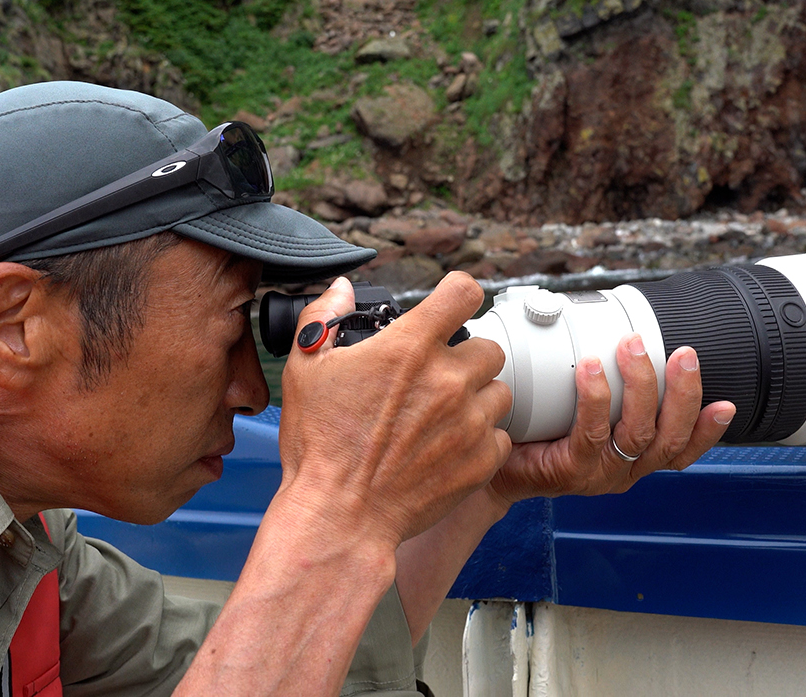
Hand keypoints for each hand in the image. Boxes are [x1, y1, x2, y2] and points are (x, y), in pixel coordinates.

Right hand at [273, 273, 513, 551]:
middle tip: (438, 380)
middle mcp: (448, 379)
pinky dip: (481, 440)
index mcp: (410, 347)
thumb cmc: (320, 445)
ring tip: (445, 417)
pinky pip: (500, 437)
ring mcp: (469, 421)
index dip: (458, 294)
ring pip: (500, 392)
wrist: (340, 515)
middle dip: (466, 359)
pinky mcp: (481, 460)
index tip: (452, 306)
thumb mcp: (305, 370)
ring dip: (479, 399)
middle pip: (489, 347)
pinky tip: (449, 448)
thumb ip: (322, 318)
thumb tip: (341, 289)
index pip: (464, 292)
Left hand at [486, 334, 733, 504]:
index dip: (707, 431)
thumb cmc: (534, 436)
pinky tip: (592, 369)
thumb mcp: (578, 414)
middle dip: (683, 394)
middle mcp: (623, 471)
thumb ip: (602, 388)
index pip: (682, 450)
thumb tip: (607, 331)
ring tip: (634, 346)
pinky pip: (592, 432)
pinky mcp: (571, 471)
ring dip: (642, 386)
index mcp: (632, 460)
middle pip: (669, 438)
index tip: (726, 404)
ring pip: (638, 433)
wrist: (489, 469)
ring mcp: (599, 474)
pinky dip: (596, 397)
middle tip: (684, 354)